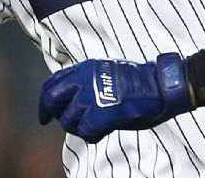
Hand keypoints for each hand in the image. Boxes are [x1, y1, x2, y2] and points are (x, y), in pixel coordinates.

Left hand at [37, 55, 191, 142]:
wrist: (159, 85)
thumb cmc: (138, 81)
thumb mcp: (106, 72)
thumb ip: (86, 83)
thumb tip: (72, 100)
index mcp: (84, 68)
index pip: (52, 84)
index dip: (44, 101)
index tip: (45, 114)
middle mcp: (83, 80)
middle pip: (52, 100)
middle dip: (53, 114)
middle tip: (58, 124)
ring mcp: (90, 97)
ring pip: (68, 121)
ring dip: (79, 127)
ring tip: (93, 127)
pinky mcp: (99, 114)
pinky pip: (85, 132)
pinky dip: (92, 135)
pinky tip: (102, 132)